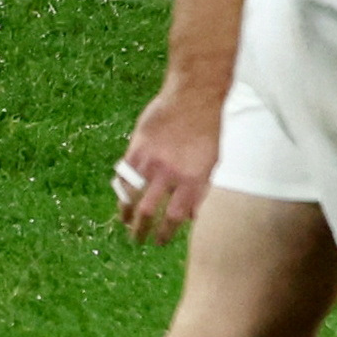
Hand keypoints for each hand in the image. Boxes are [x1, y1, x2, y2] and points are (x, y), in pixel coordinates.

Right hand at [114, 78, 220, 244]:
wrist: (196, 94)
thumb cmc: (212, 126)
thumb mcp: (216, 159)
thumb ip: (204, 188)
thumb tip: (194, 215)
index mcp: (194, 179)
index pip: (176, 216)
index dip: (166, 233)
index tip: (160, 242)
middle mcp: (170, 173)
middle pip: (150, 211)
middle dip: (142, 230)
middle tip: (138, 240)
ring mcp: (151, 161)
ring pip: (132, 196)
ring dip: (126, 214)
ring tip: (125, 223)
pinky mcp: (136, 148)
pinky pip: (123, 176)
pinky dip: (120, 190)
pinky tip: (121, 198)